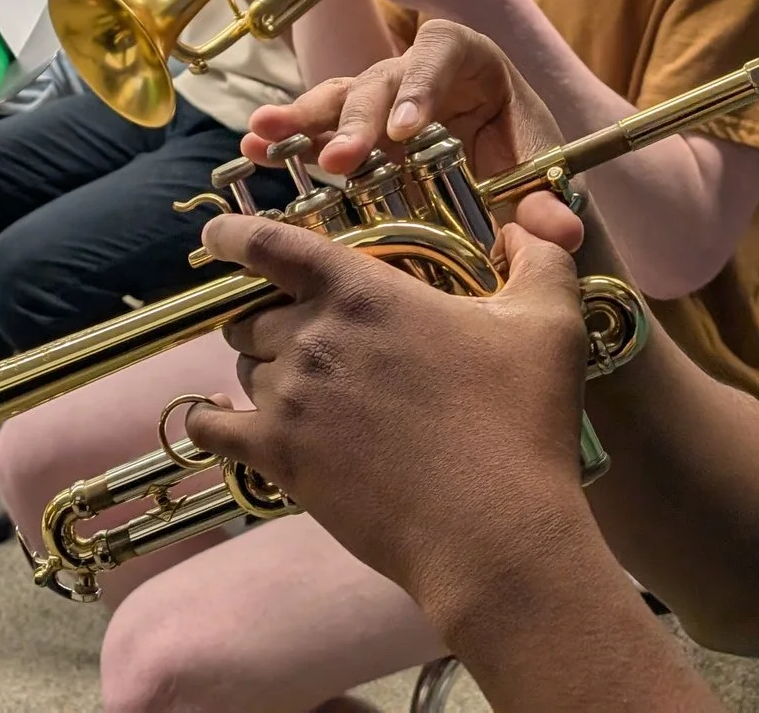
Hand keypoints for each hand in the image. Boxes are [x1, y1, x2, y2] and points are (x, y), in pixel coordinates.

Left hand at [185, 212, 592, 606]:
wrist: (494, 530)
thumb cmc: (521, 423)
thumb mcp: (549, 324)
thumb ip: (539, 258)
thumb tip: (524, 228)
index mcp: (362, 290)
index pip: (269, 243)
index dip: (232, 236)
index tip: (214, 239)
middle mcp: (313, 336)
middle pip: (254, 315)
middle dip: (269, 322)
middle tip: (309, 345)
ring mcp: (290, 398)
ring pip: (244, 370)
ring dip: (262, 374)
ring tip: (305, 395)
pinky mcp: (280, 457)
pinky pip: (213, 430)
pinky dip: (208, 422)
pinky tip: (213, 420)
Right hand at [248, 21, 569, 230]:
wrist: (507, 167)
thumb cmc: (521, 151)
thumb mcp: (538, 171)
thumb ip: (547, 200)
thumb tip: (560, 234)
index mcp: (469, 58)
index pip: (440, 53)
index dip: (421, 87)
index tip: (406, 131)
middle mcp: (416, 70)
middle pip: (380, 81)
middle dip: (357, 122)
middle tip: (343, 161)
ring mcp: (379, 97)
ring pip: (338, 97)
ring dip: (302, 119)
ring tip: (264, 135)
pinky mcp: (353, 126)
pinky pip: (317, 127)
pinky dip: (289, 138)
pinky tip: (253, 150)